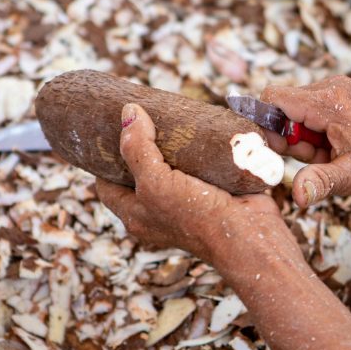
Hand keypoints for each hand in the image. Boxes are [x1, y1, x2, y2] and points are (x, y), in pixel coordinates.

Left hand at [96, 103, 296, 268]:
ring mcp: (186, 201)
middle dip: (138, 146)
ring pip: (170, 166)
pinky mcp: (212, 191)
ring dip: (171, 144)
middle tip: (138, 116)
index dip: (101, 160)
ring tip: (168, 115)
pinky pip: (199, 166)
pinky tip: (197, 127)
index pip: (106, 184)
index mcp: (135, 214)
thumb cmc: (196, 218)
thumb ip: (138, 149)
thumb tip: (129, 113)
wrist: (249, 236)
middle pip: (138, 172)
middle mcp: (158, 210)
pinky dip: (198, 148)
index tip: (105, 132)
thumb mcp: (155, 183)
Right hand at [262, 76, 350, 206]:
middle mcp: (331, 87)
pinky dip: (315, 133)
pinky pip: (312, 113)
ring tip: (330, 155)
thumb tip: (297, 195)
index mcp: (329, 100)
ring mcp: (337, 89)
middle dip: (289, 137)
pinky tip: (335, 148)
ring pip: (296, 112)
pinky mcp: (341, 96)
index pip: (273, 98)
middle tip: (317, 158)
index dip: (267, 125)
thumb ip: (322, 182)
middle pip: (283, 107)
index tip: (279, 151)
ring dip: (303, 138)